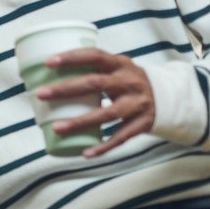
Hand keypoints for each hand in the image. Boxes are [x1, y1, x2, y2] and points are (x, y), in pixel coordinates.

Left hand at [37, 48, 155, 157]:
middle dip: (66, 89)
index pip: (95, 56)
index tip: (48, 62)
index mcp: (121, 64)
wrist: (168, 97)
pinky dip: (103, 146)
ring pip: (107, 114)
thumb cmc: (128, 81)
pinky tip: (86, 152)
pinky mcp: (142, 123)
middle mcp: (130, 82)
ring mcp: (137, 104)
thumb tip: (49, 75)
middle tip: (41, 94)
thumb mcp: (117, 69)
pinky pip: (121, 137)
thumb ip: (94, 70)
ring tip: (57, 128)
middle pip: (95, 84)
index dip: (72, 57)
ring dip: (80, 121)